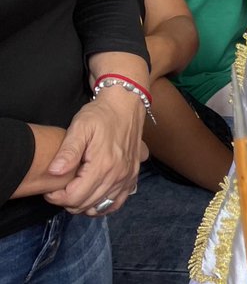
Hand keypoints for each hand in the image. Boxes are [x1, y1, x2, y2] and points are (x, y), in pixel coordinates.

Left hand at [44, 92, 145, 214]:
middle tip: (61, 187)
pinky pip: (117, 202)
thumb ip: (68, 151)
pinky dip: (104, 205)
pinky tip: (94, 196)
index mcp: (103, 165)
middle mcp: (117, 174)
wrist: (126, 102)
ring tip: (75, 191)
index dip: (57, 198)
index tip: (51, 188)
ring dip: (84, 205)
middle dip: (68, 201)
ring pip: (101, 206)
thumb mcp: (80, 126)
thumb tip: (54, 172)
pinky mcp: (133, 174)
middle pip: (86, 204)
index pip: (74, 198)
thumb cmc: (100, 113)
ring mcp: (128, 176)